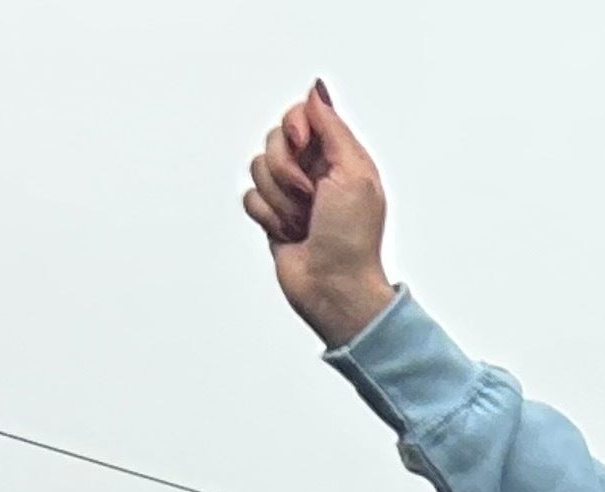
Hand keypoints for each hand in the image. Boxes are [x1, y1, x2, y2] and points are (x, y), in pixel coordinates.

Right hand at [243, 83, 394, 348]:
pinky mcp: (274, 216)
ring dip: (280, 198)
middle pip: (274, 139)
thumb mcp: (354, 174)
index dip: (295, 126)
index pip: (301, 115)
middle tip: (310, 197)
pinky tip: (291, 234)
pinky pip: (250, 197)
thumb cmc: (352, 239)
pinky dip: (268, 216)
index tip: (302, 144)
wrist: (335, 288)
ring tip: (304, 222)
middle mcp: (315, 173)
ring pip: (258, 168)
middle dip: (286, 169)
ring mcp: (292, 195)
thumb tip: (316, 91)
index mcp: (338, 158)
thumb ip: (333, 128)